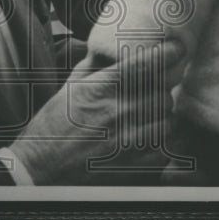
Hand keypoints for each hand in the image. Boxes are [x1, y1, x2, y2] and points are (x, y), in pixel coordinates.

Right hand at [7, 39, 186, 183]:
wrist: (40, 170)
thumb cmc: (51, 127)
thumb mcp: (69, 88)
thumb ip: (94, 67)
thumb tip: (111, 50)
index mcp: (102, 89)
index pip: (147, 64)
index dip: (168, 53)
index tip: (177, 49)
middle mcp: (119, 112)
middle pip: (163, 92)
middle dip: (161, 89)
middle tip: (152, 90)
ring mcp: (129, 141)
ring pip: (168, 119)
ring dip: (162, 114)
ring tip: (149, 115)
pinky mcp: (134, 166)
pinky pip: (164, 147)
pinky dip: (159, 140)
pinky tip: (145, 137)